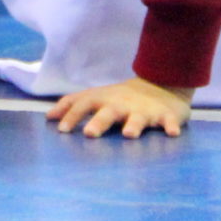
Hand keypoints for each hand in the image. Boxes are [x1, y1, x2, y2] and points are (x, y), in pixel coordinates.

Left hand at [47, 77, 193, 139]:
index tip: (61, 130)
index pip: (84, 105)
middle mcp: (122, 105)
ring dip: (133, 125)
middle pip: (109, 112)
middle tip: (90, 134)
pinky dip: (171, 126)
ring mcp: (144, 110)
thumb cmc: (121, 98)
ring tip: (129, 134)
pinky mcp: (165, 115)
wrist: (160, 86)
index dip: (72, 115)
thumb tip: (48, 117)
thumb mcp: (97, 96)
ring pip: (138, 118)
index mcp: (105, 100)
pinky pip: (169, 121)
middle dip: (99, 122)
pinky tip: (172, 133)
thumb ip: (74, 105)